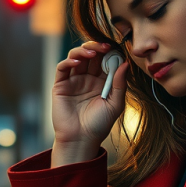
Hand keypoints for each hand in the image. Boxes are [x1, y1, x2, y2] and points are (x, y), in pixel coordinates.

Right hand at [51, 41, 129, 164]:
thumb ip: (120, 84)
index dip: (110, 53)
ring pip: (77, 57)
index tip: (116, 49)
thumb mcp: (115, 104)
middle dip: (98, 47)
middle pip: (91, 55)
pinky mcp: (60, 85)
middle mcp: (88, 78)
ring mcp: (74, 80)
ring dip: (84, 50)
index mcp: (102, 82)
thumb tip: (125, 64)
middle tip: (105, 46)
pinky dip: (69, 61)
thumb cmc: (99, 125)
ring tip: (93, 52)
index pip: (106, 61)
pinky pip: (62, 68)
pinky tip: (77, 62)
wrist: (81, 139)